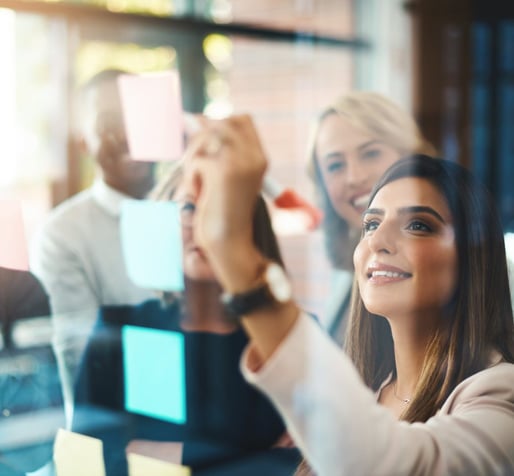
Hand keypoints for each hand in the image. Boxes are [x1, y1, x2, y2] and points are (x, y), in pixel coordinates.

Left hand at [183, 115, 267, 289]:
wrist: (230, 242)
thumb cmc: (224, 212)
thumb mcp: (226, 176)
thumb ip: (216, 149)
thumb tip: (194, 118)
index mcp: (259, 157)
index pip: (241, 119)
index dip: (219, 125)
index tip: (207, 146)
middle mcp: (253, 156)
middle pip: (220, 123)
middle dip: (201, 140)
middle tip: (198, 167)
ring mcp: (239, 162)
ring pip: (205, 137)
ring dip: (193, 159)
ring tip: (198, 183)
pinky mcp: (223, 171)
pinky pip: (196, 160)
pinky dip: (191, 178)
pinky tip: (200, 195)